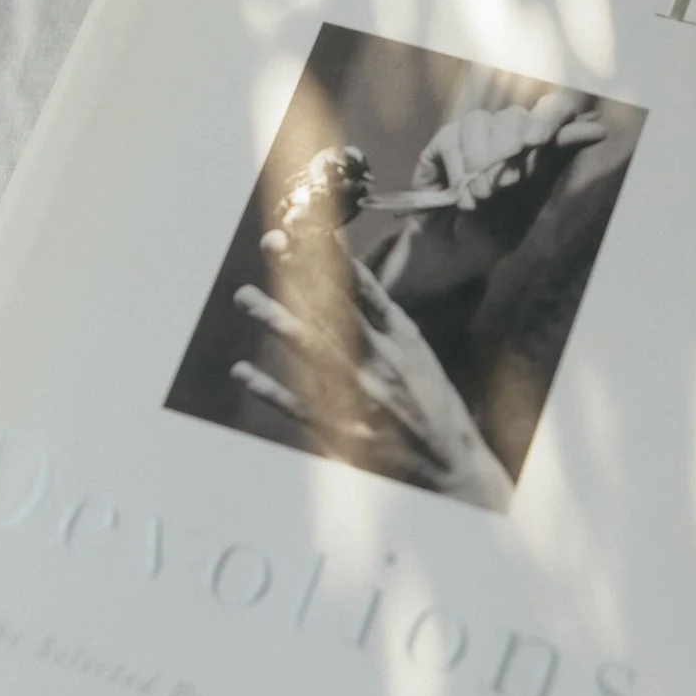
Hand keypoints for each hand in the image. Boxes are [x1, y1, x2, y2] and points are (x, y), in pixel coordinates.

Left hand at [230, 261, 512, 510]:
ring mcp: (359, 395)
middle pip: (333, 306)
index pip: (362, 286)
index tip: (304, 226)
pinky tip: (241, 371)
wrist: (454, 469)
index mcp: (402, 338)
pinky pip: (298, 406)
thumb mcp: (420, 354)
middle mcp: (381, 360)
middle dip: (300, 272)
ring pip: (312, 349)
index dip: (329, 254)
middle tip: (271, 241)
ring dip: (276, 319)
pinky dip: (268, 389)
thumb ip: (386, 321)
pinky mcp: (342, 430)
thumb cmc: (436, 406)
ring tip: (245, 296)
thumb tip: (354, 282)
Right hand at [383, 92, 606, 303]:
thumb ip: (554, 165)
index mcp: (538, 147)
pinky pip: (452, 137)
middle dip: (511, 148)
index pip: (555, 111)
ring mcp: (476, 134)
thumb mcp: (528, 207)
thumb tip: (600, 127)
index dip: (553, 117)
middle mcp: (508, 133)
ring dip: (482, 161)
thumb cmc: (494, 234)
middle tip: (506, 184)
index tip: (540, 141)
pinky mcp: (446, 141)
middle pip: (516, 116)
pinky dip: (458, 168)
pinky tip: (459, 194)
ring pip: (481, 120)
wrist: (452, 256)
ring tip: (480, 198)